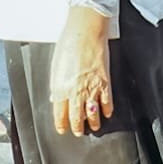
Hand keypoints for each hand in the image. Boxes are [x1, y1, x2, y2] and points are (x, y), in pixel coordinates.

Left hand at [50, 7, 112, 136]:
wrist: (85, 32)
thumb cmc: (68, 44)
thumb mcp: (55, 66)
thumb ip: (56, 85)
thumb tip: (55, 97)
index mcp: (60, 87)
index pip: (60, 113)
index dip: (61, 123)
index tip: (62, 128)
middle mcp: (75, 91)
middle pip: (76, 117)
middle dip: (77, 127)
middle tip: (78, 131)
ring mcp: (91, 88)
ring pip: (93, 114)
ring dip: (93, 122)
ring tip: (93, 126)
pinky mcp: (105, 83)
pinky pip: (107, 102)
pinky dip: (107, 110)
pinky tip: (106, 113)